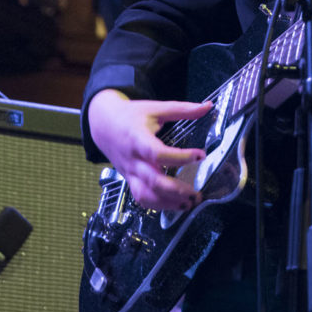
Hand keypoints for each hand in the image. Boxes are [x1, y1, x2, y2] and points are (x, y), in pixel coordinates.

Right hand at [87, 89, 213, 210]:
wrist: (103, 124)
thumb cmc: (131, 115)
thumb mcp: (156, 108)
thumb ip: (183, 109)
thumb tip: (208, 106)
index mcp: (138, 139)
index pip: (159, 154)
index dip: (181, 157)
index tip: (201, 155)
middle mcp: (133, 160)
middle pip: (153, 180)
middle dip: (177, 190)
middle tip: (197, 193)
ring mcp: (130, 172)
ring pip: (145, 194)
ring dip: (168, 203)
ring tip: (189, 203)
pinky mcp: (129, 180)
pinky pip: (141, 197)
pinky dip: (157, 205)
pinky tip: (174, 205)